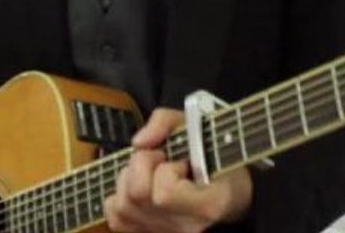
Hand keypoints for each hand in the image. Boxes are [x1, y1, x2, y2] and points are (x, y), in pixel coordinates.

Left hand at [104, 109, 252, 232]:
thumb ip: (165, 122)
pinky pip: (116, 219)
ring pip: (122, 207)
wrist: (229, 191)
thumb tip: (138, 143)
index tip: (180, 162)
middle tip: (160, 160)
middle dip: (140, 166)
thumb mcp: (196, 125)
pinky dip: (119, 199)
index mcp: (207, 204)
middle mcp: (185, 227)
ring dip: (128, 180)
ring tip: (150, 173)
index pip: (164, 193)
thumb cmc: (212, 156)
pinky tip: (138, 189)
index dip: (165, 169)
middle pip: (136, 196)